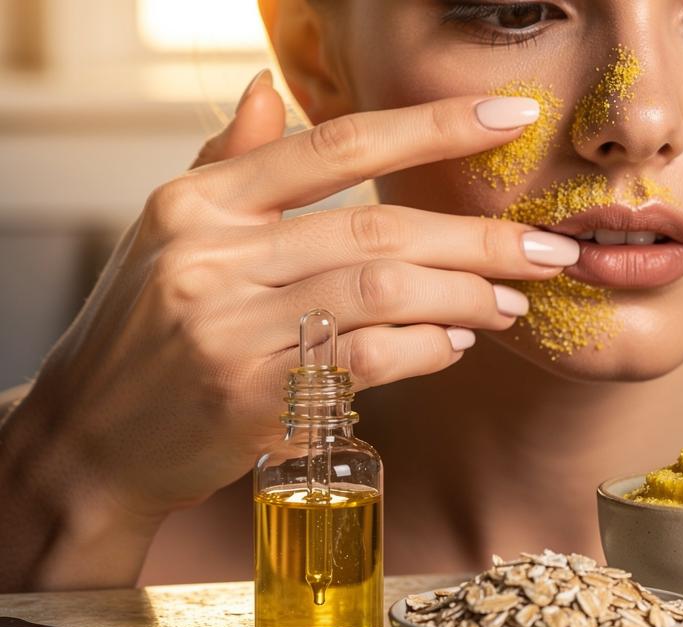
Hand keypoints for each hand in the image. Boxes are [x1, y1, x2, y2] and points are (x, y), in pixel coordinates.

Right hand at [19, 70, 577, 523]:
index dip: (432, 128)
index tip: (508, 119)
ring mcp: (229, 330)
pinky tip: (456, 341)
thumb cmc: (144, 329)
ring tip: (511, 302)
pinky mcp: (252, 400)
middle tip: (546, 249)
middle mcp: (212, 256)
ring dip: (465, 298)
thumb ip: (230, 161)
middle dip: (479, 239)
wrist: (90, 437)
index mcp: (201, 203)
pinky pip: (368, 362)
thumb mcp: (170, 232)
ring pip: (382, 295)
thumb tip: (272, 88)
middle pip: (378, 230)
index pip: (335, 145)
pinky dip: (426, 349)